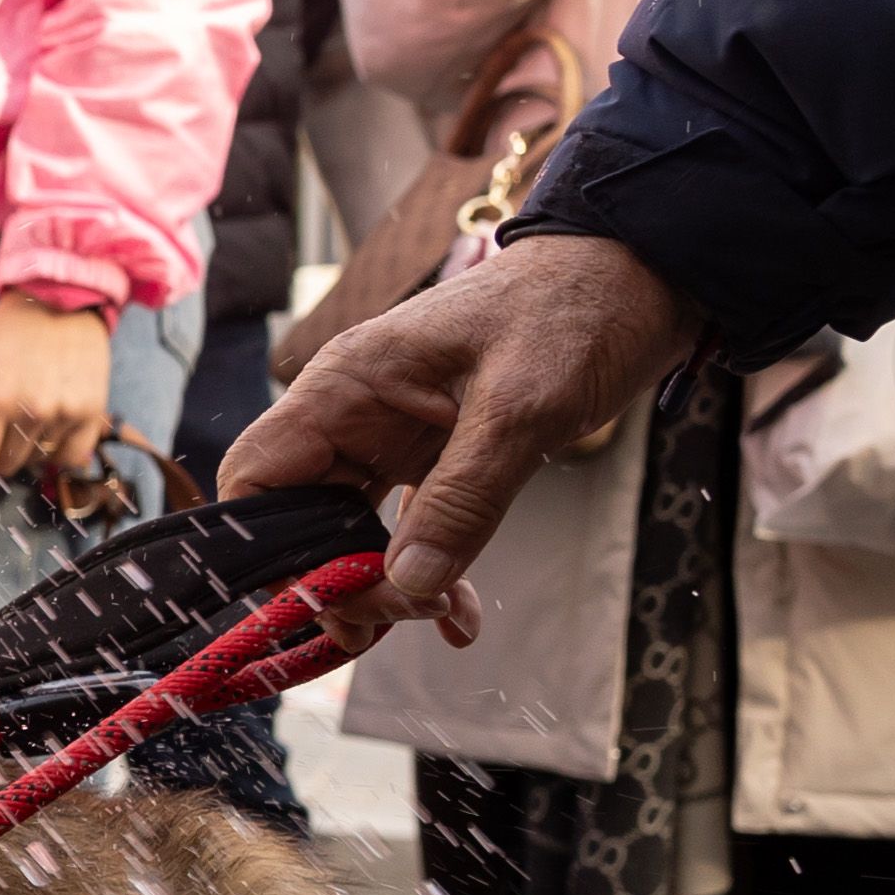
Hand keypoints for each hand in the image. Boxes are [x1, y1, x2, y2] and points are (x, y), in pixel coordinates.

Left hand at [0, 291, 115, 512]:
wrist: (61, 301)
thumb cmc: (2, 332)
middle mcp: (30, 411)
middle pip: (5, 466)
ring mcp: (64, 413)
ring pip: (36, 460)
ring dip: (24, 447)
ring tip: (25, 411)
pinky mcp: (92, 411)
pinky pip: (70, 457)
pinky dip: (56, 452)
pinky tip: (49, 427)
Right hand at [223, 228, 693, 643]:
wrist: (637, 275)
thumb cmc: (573, 314)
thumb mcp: (521, 408)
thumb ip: (463, 498)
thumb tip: (406, 583)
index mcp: (346, 386)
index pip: (257, 480)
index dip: (273, 550)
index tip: (335, 598)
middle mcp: (353, 413)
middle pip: (299, 519)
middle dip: (338, 580)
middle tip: (399, 617)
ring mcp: (390, 435)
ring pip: (351, 533)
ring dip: (386, 586)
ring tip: (436, 618)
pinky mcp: (433, 454)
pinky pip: (410, 529)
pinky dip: (430, 575)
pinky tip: (461, 615)